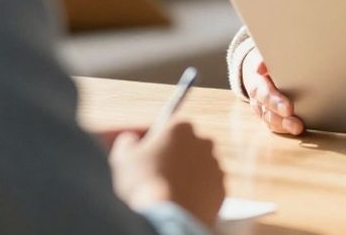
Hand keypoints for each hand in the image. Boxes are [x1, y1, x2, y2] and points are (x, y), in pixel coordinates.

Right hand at [109, 121, 224, 226]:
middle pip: (188, 146)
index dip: (159, 142)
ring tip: (169, 191)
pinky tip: (182, 200)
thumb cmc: (144, 183)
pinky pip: (207, 187)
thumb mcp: (123, 156)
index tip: (149, 154)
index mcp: (181, 128)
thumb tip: (131, 139)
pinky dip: (197, 192)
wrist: (167, 217)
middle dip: (176, 157)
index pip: (171, 128)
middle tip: (158, 174)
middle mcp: (203, 143)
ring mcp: (215, 166)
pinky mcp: (221, 189)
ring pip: (199, 167)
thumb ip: (128, 141)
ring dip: (187, 175)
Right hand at [241, 46, 304, 135]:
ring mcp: (262, 109)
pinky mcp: (268, 116)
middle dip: (281, 118)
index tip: (288, 108)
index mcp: (256, 82)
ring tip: (298, 128)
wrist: (259, 70)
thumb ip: (265, 60)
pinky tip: (296, 129)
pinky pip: (274, 125)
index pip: (264, 93)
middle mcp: (257, 99)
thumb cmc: (269, 62)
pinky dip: (284, 129)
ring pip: (270, 120)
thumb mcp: (266, 56)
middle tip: (295, 123)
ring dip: (284, 126)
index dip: (275, 102)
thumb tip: (261, 67)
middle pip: (267, 110)